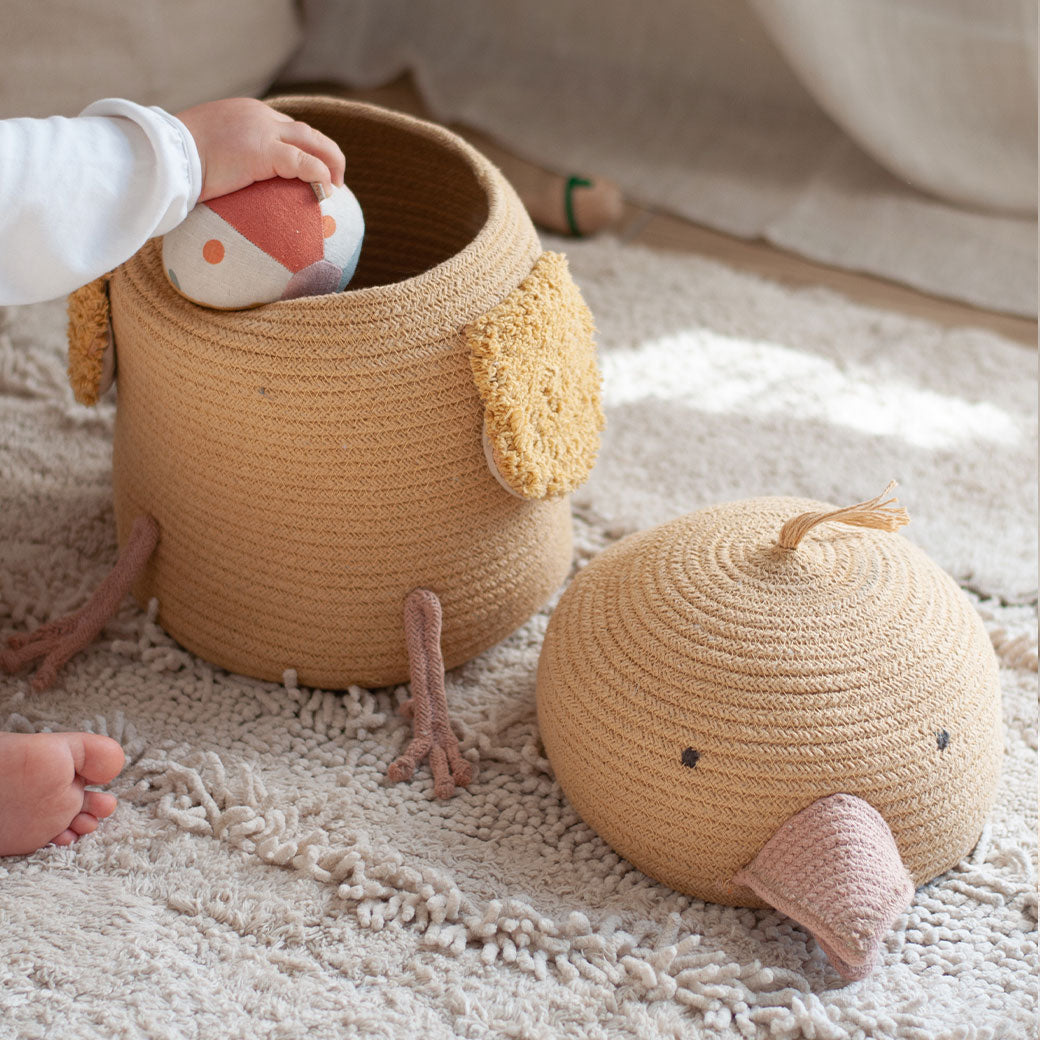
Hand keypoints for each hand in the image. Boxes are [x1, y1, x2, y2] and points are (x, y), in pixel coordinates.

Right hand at [175, 98, 345, 201]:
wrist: (165, 154)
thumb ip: (225, 159)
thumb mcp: (205, 151)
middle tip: (334, 178)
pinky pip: (303, 163)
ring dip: (332, 163)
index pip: (284, 126)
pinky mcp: (264, 151)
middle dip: (326, 153)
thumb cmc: (177, 160)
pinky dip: (320, 175)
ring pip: (313, 141)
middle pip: (305, 131)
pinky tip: (327, 190)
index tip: (311, 167)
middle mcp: (258, 116)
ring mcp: (262, 130)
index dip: (303, 147)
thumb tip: (225, 185)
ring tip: (337, 186)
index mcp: (246, 113)